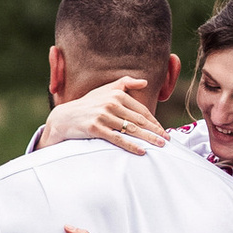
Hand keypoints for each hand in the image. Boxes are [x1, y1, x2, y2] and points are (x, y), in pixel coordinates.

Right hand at [38, 72, 166, 154]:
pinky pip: (118, 139)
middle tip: (167, 140)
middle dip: (155, 131)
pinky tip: (142, 151)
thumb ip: (124, 83)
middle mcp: (111, 103)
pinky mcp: (96, 128)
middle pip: (139, 120)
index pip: (140, 110)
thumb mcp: (104, 90)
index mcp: (116, 94)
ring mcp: (103, 116)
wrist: (64, 117)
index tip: (162, 130)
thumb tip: (145, 82)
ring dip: (148, 139)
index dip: (154, 121)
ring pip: (131, 130)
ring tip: (160, 146)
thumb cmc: (88, 104)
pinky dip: (131, 146)